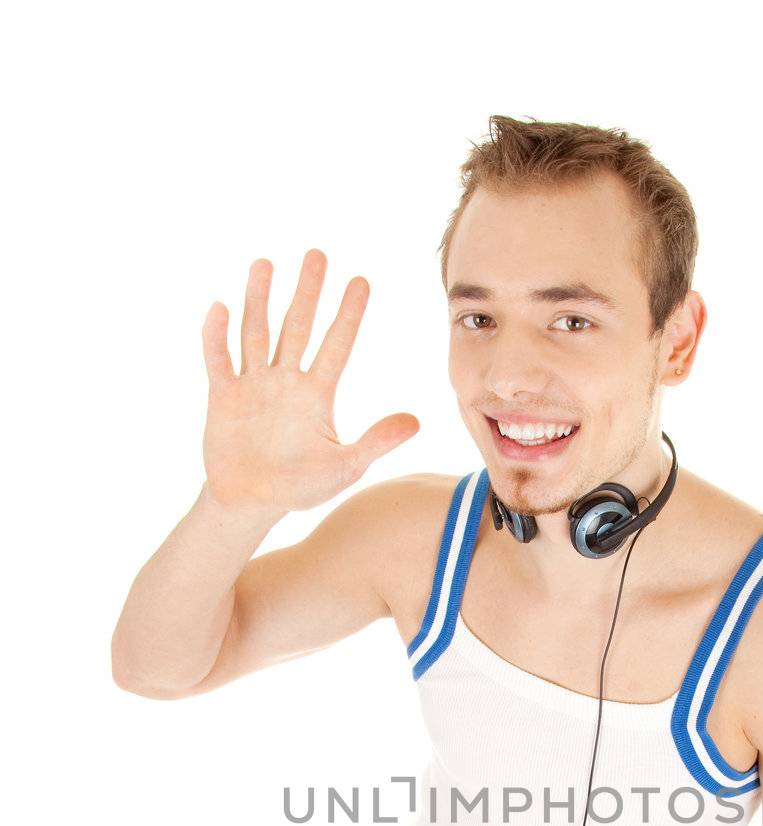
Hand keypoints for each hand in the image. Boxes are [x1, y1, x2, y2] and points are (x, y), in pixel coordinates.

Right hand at [200, 249, 419, 512]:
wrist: (251, 503)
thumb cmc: (300, 487)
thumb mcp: (345, 467)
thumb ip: (377, 441)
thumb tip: (417, 422)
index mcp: (317, 394)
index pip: (337, 345)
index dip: (348, 314)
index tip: (361, 280)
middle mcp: (286, 381)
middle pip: (298, 327)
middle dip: (307, 292)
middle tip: (317, 254)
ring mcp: (254, 385)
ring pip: (257, 333)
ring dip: (260, 300)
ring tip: (265, 264)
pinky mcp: (223, 396)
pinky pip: (219, 361)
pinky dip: (217, 337)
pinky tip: (220, 308)